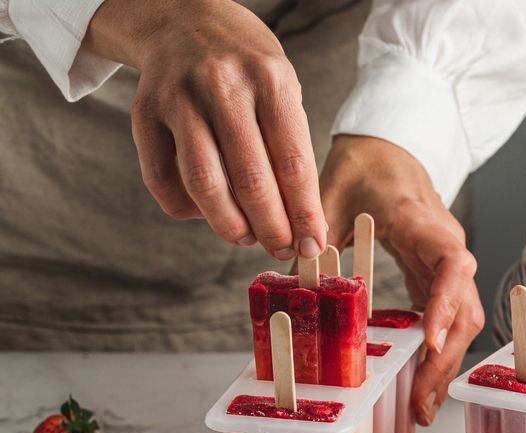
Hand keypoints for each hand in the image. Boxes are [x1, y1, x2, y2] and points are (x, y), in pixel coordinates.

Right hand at [83, 0, 325, 258]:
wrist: (183, 19)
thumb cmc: (246, 65)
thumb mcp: (282, 88)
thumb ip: (288, 145)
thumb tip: (299, 220)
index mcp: (270, 80)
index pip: (292, 161)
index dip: (304, 212)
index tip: (314, 244)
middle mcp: (223, 86)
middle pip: (250, 178)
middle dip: (271, 226)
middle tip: (283, 249)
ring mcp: (179, 99)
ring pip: (203, 183)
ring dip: (229, 224)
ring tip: (246, 238)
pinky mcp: (144, 112)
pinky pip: (161, 178)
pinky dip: (185, 209)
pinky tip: (206, 213)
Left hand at [321, 135, 482, 425]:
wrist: (388, 147)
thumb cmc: (362, 164)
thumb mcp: (328, 191)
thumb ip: (311, 229)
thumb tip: (292, 271)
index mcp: (420, 221)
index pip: (450, 264)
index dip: (444, 304)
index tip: (427, 341)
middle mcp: (443, 245)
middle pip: (464, 306)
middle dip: (445, 357)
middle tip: (420, 401)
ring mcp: (444, 262)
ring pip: (463, 317)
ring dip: (445, 361)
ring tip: (423, 404)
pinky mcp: (436, 275)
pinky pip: (447, 315)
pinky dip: (437, 349)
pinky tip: (418, 378)